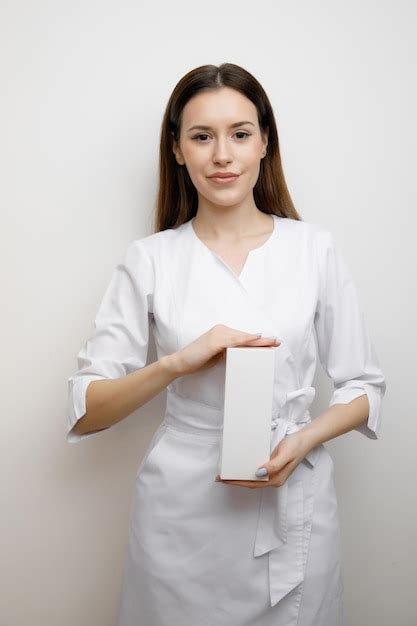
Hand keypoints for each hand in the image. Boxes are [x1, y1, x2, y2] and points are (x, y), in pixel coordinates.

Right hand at [165, 324, 279, 376]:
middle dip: (262, 340)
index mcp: (222, 332)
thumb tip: (242, 355)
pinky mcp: (216, 340)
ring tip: (272, 343)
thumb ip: (228, 351)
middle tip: (277, 342)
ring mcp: (218, 333)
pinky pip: (235, 340)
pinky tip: (256, 339)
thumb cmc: (198, 359)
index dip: (258, 340)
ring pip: (243, 337)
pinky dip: (246, 340)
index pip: (243, 336)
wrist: (181, 363)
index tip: (271, 343)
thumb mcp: (217, 355)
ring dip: (259, 340)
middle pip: (246, 336)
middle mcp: (221, 329)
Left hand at [215, 431, 309, 488]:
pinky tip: (240, 468)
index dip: (237, 482)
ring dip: (240, 477)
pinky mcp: (272, 468)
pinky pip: (256, 473)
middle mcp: (274, 479)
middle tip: (220, 477)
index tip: (225, 479)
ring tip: (226, 474)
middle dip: (235, 481)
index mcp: (276, 479)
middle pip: (251, 483)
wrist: (305, 439)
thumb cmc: (296, 445)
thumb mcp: (285, 454)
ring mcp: (273, 474)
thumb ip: (273, 465)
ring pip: (253, 479)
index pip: (252, 483)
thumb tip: (259, 473)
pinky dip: (246, 472)